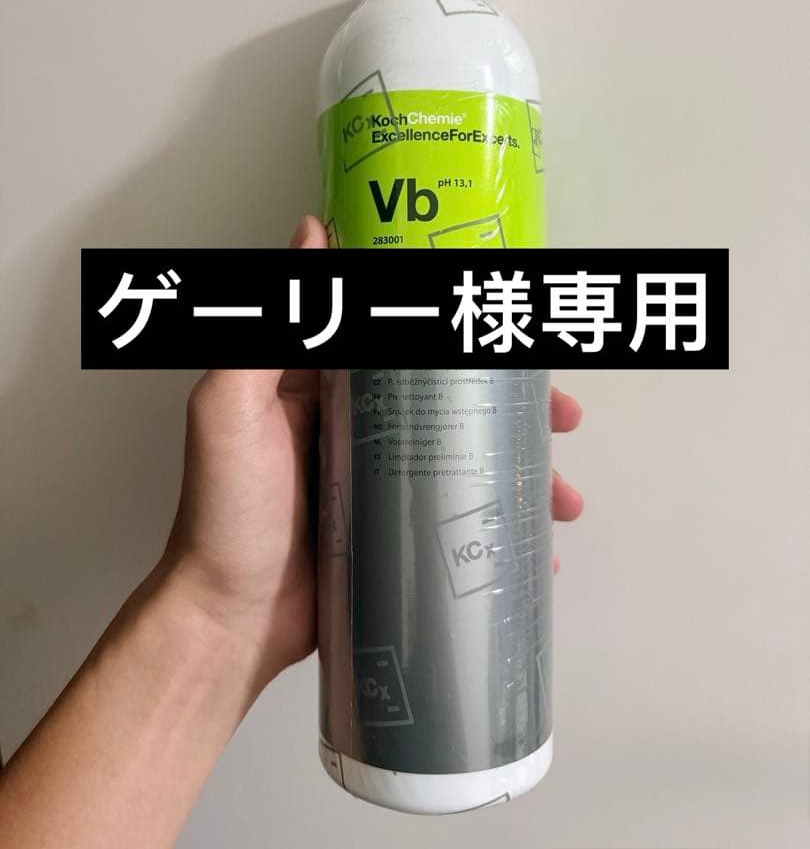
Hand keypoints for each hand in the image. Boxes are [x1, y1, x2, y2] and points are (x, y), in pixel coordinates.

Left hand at [161, 215, 583, 690]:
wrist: (229, 621)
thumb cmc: (227, 511)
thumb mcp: (234, 407)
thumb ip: (271, 328)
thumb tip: (313, 234)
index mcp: (323, 384)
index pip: (403, 337)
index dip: (462, 329)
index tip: (510, 329)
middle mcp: (357, 425)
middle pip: (451, 397)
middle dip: (514, 404)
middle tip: (562, 416)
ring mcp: (379, 480)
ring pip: (466, 458)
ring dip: (521, 469)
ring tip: (562, 496)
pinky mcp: (393, 531)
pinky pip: (457, 515)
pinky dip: (499, 527)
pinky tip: (535, 550)